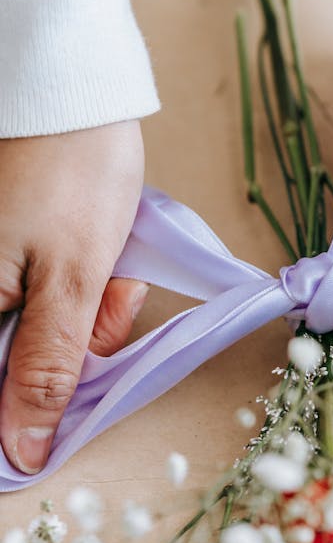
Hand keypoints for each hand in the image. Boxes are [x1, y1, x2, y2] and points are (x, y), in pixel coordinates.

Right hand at [0, 121, 147, 473]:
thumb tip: (21, 451)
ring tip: (113, 267)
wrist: (74, 92)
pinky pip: (48, 305)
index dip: (34, 409)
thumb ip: (45, 368)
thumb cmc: (72, 172)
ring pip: (44, 338)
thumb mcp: (72, 278)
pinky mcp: (10, 262)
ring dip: (90, 318)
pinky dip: (82, 295)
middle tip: (110, 295)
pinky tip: (102, 259)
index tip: (75, 389)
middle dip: (80, 345)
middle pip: (23, 366)